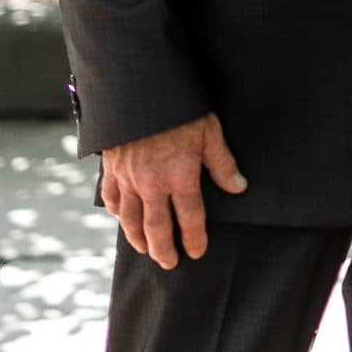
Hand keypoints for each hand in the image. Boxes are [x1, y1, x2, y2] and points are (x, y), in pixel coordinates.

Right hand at [100, 111, 247, 269]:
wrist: (138, 88)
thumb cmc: (179, 108)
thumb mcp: (208, 130)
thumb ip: (222, 163)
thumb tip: (239, 187)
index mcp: (180, 176)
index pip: (190, 218)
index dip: (194, 238)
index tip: (196, 251)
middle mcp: (153, 183)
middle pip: (158, 228)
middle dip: (164, 250)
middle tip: (169, 263)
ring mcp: (129, 178)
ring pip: (131, 220)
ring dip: (138, 239)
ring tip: (146, 250)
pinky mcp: (112, 168)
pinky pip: (112, 198)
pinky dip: (117, 212)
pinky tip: (122, 218)